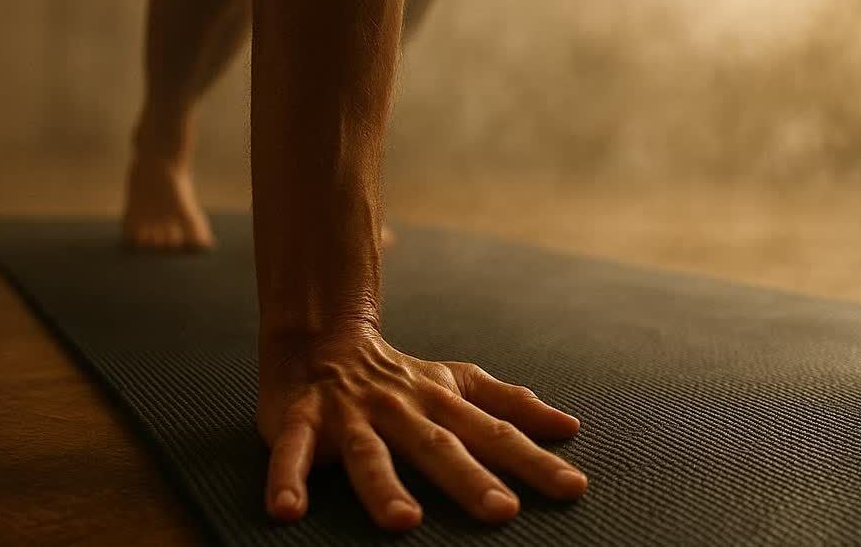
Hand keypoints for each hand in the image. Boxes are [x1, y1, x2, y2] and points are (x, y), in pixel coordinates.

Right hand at [256, 325, 587, 529]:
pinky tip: (287, 512)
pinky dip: (287, 480)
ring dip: (385, 487)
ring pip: (371, 454)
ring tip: (404, 522)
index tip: (573, 488)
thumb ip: (511, 406)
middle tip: (503, 511)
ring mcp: (352, 416)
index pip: (496, 434)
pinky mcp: (302, 422)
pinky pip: (293, 453)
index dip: (535, 460)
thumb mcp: (460, 384)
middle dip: (471, 479)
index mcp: (443, 403)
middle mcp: (402, 408)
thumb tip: (569, 427)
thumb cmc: (401, 377)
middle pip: (440, 446)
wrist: (321, 337)